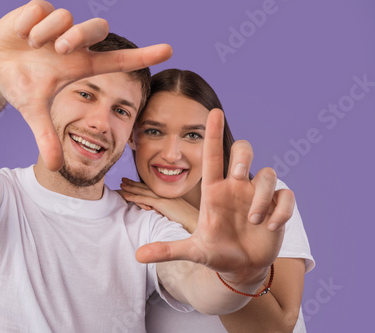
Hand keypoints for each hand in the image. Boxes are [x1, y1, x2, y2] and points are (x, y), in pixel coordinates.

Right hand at [0, 0, 171, 170]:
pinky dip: (27, 24)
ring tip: (30, 46)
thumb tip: (54, 167)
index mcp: (81, 65)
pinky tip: (20, 35)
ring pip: (65, 17)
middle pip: (98, 27)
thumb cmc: (21, 88)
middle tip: (59, 51)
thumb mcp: (33, 112)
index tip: (170, 50)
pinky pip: (40, 7)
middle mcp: (75, 43)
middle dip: (79, 36)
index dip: (144, 55)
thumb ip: (46, 137)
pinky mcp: (40, 9)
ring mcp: (59, 24)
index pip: (120, 59)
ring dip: (45, 34)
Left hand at [119, 178, 198, 232]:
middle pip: (147, 187)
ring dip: (131, 188)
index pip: (153, 189)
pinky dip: (134, 197)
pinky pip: (145, 199)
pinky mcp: (162, 204)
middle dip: (134, 183)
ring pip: (144, 191)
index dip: (142, 185)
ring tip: (121, 185)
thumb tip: (159, 213)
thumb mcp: (178, 215)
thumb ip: (168, 212)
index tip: (132, 182)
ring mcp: (164, 198)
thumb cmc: (191, 223)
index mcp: (170, 196)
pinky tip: (126, 196)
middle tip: (123, 179)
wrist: (198, 224)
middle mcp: (166, 194)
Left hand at [136, 109, 294, 283]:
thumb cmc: (216, 252)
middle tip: (237, 174)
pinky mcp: (277, 207)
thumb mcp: (193, 251)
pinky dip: (281, 210)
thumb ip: (166, 250)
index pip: (213, 156)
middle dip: (242, 156)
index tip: (213, 111)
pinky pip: (286, 195)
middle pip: (243, 152)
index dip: (212, 134)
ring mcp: (257, 196)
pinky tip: (271, 226)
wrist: (241, 267)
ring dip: (261, 196)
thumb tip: (137, 256)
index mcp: (214, 191)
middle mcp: (235, 187)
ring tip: (253, 221)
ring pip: (267, 174)